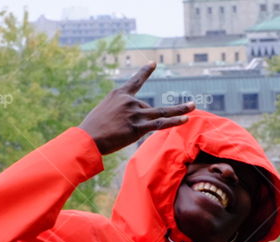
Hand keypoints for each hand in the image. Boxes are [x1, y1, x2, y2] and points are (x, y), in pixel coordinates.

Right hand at [78, 63, 194, 154]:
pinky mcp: (137, 127)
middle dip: (142, 121)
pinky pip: (159, 124)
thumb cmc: (92, 130)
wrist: (87, 139)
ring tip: (193, 105)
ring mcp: (134, 113)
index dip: (145, 72)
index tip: (153, 63)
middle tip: (131, 127)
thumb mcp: (104, 113)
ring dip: (179, 110)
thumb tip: (132, 120)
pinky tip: (185, 119)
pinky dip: (173, 121)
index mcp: (118, 94)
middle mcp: (128, 101)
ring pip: (161, 112)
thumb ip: (119, 112)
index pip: (135, 81)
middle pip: (147, 108)